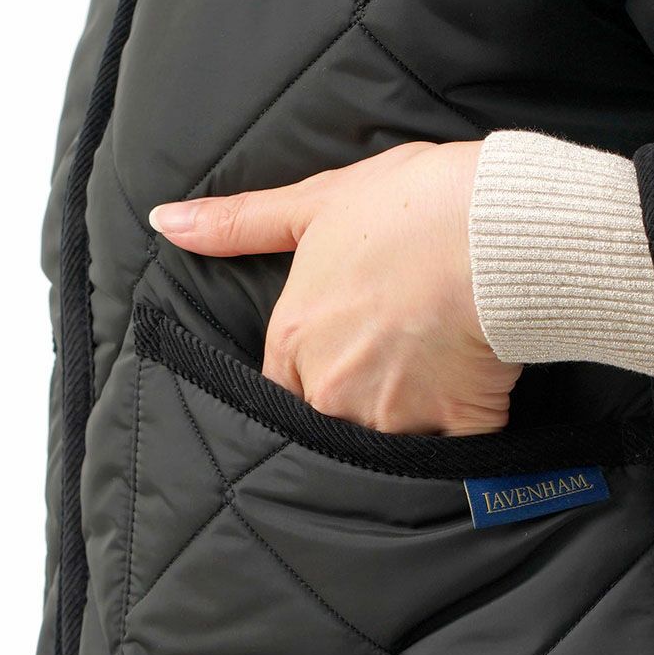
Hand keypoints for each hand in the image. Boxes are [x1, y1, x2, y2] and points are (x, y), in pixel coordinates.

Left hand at [149, 141, 521, 434]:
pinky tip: (474, 395)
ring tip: (438, 370)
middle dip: (359, 397)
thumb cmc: (406, 206)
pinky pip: (448, 452)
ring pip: (386, 440)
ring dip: (408, 418)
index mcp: (295, 341)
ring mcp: (389, 416)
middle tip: (401, 355)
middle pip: (330, 419)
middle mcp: (331, 389)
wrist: (489, 231)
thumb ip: (238, 224)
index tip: (346, 351)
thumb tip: (163, 222)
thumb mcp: (316, 202)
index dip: (313, 373)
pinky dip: (459, 432)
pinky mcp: (449, 431)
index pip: (280, 390)